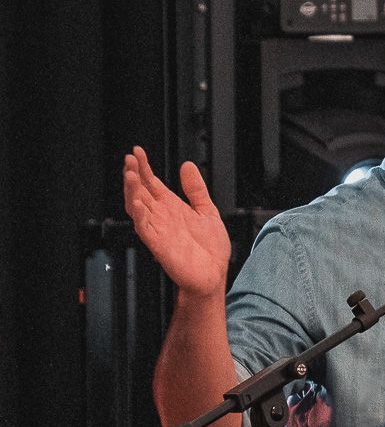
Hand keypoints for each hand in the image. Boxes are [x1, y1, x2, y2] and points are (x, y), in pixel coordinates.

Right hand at [123, 146, 231, 297]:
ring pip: (137, 207)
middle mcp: (161, 217)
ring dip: (132, 191)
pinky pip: (144, 228)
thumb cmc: (209, 250)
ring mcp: (158, 229)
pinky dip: (139, 215)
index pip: (152, 183)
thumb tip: (187, 166)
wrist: (213, 274)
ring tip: (130, 175)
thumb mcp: (207, 210)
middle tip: (130, 159)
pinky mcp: (158, 244)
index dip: (144, 167)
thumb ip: (196, 189)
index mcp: (171, 207)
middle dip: (133, 174)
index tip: (138, 152)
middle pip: (141, 191)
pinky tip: (137, 202)